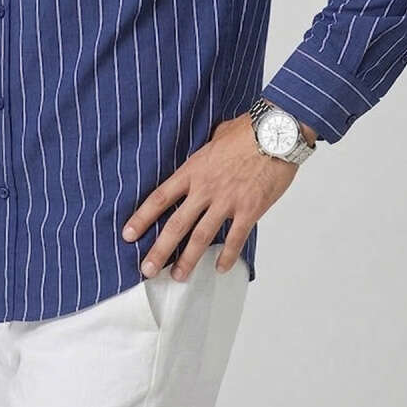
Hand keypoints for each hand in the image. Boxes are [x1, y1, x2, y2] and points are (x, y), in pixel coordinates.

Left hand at [121, 111, 298, 277]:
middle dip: (159, 250)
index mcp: (193, 170)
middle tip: (147, 269)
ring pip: (201, 237)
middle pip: (176, 224)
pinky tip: (220, 268)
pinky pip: (235, 239)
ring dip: (188, 260)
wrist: (277, 133)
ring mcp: (227, 201)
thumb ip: (205, 153)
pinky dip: (227, 256)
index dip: (142, 218)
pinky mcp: (249, 210)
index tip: (128, 234)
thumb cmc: (248, 130)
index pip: (160, 197)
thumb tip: (203, 155)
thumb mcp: (216, 137)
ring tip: (178, 276)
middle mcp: (205, 189)